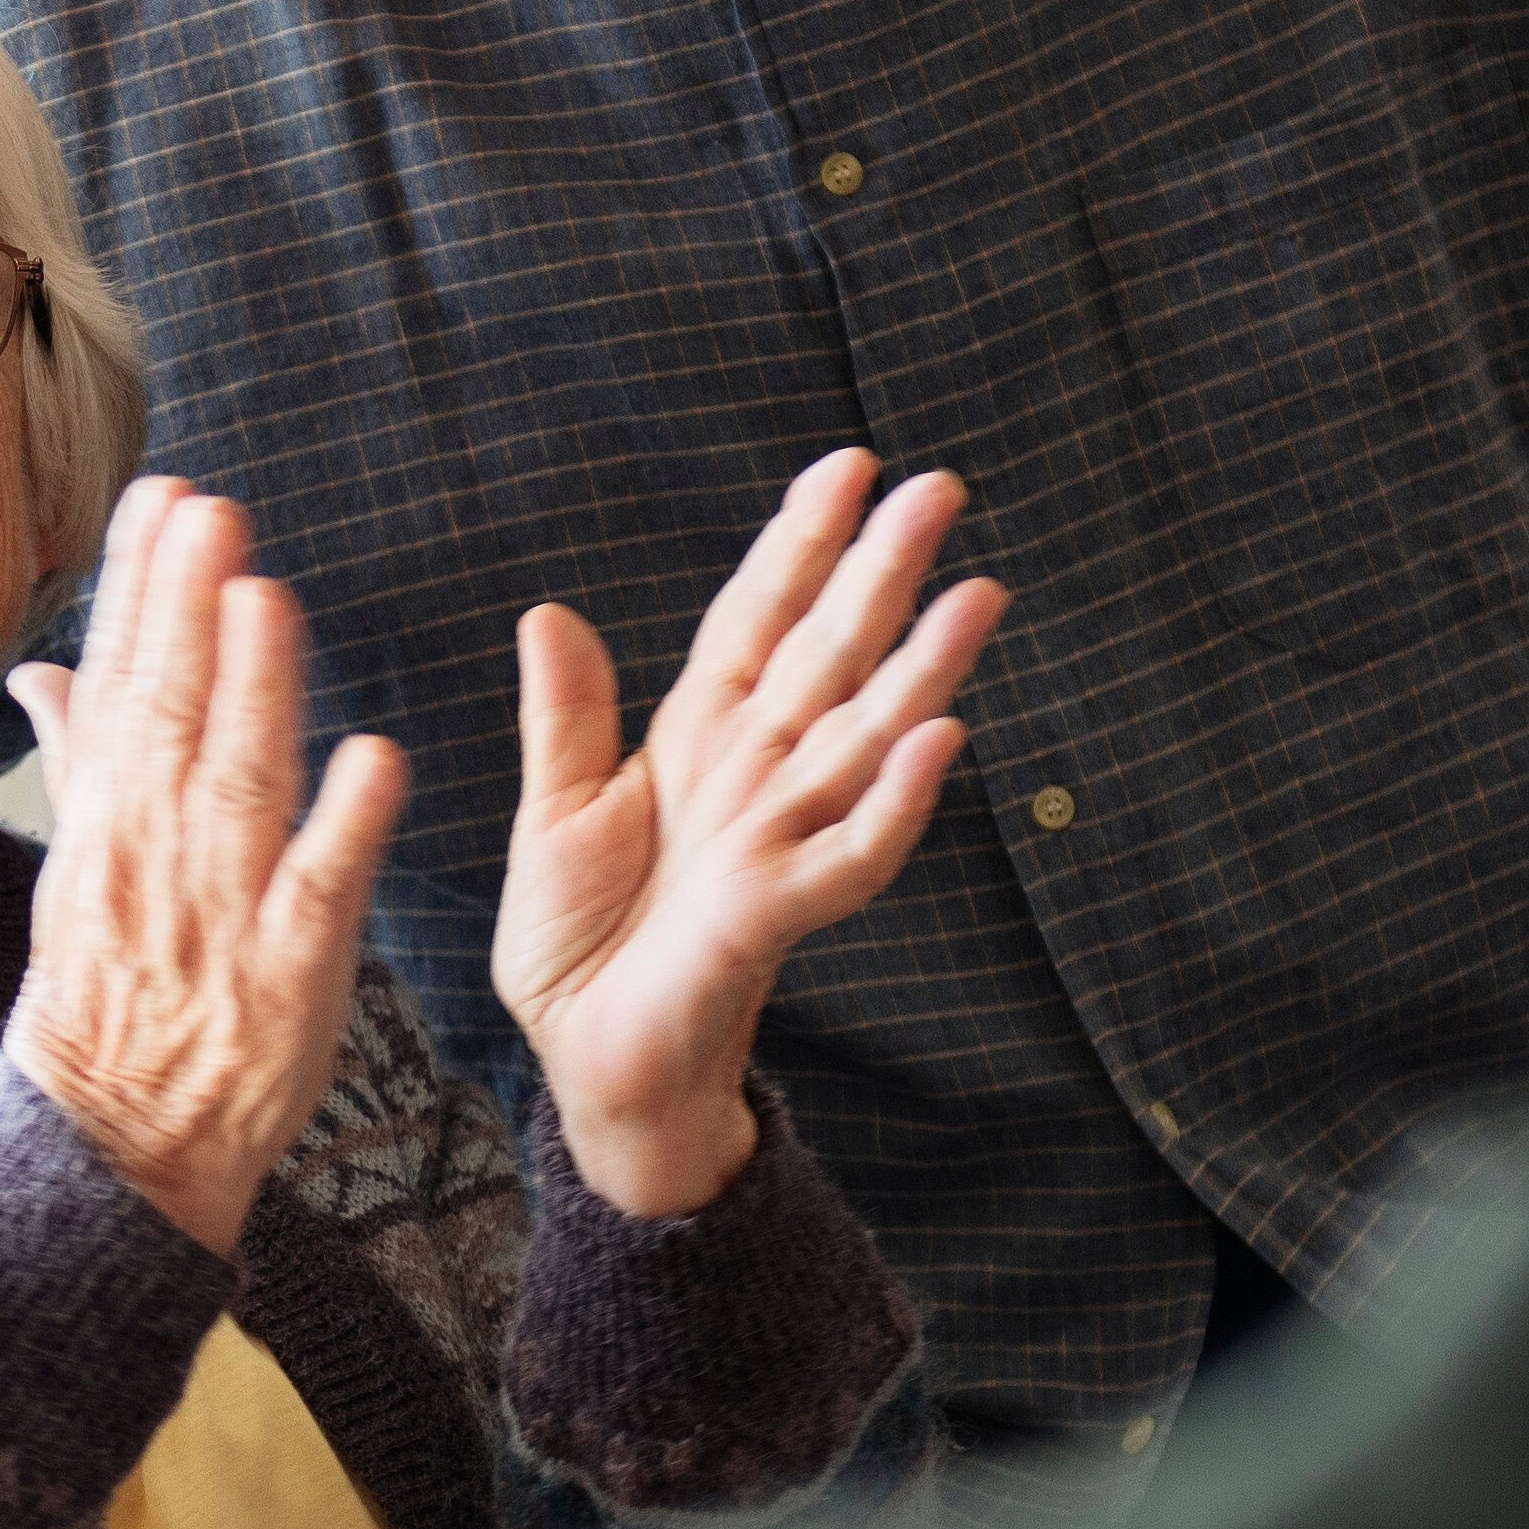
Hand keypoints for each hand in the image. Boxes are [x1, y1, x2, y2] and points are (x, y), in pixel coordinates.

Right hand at [0, 479, 408, 1258]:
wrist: (114, 1149)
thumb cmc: (107, 1003)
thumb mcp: (77, 874)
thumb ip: (81, 761)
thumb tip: (47, 668)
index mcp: (108, 825)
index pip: (123, 682)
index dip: (142, 588)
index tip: (163, 498)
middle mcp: (156, 856)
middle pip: (171, 714)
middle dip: (187, 610)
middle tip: (213, 512)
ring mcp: (220, 914)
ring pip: (237, 786)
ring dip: (254, 691)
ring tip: (268, 598)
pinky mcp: (287, 975)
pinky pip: (316, 891)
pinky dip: (344, 826)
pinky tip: (376, 757)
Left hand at [495, 452, 999, 1216]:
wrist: (586, 1062)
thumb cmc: (580, 946)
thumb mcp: (553, 814)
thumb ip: (566, 718)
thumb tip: (549, 612)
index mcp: (699, 740)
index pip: (759, 620)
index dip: (798, 544)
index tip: (844, 466)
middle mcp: (754, 778)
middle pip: (831, 655)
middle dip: (882, 573)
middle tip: (941, 487)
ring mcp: (775, 842)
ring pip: (865, 737)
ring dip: (923, 667)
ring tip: (979, 592)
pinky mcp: (775, 914)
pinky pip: (851, 855)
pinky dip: (894, 802)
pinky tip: (937, 741)